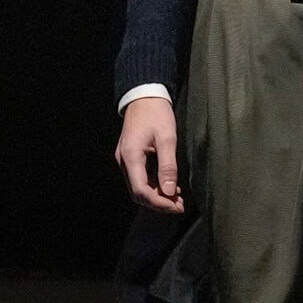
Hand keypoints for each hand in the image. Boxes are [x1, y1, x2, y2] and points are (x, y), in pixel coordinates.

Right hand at [115, 96, 184, 211]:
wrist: (143, 97)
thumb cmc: (156, 113)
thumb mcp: (167, 138)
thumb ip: (168, 166)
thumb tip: (170, 191)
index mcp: (130, 156)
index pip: (141, 190)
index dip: (159, 202)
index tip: (176, 206)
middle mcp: (124, 161)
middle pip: (138, 193)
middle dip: (158, 203)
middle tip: (179, 206)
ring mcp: (125, 160)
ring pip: (138, 188)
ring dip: (157, 196)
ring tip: (177, 199)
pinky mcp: (130, 158)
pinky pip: (139, 179)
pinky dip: (154, 187)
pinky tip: (169, 187)